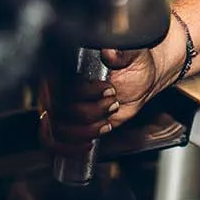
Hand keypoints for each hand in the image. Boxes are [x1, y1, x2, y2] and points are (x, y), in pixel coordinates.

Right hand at [39, 32, 178, 154]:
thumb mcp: (132, 53)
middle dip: (91, 111)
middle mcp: (61, 87)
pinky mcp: (71, 124)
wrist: (142, 80)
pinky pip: (56, 142)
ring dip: (87, 129)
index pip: (58, 84)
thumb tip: (109, 51)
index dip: (84, 92)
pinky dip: (70, 147)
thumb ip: (121, 52)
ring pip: (59, 129)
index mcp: (68, 66)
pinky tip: (89, 142)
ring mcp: (64, 107)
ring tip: (107, 121)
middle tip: (113, 103)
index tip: (109, 89)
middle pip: (59, 110)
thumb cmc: (134, 63)